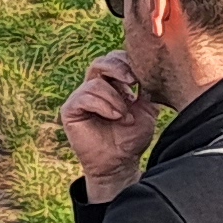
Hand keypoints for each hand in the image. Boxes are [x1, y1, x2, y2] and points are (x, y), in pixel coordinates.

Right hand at [60, 51, 159, 200]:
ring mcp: (80, 98)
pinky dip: (103, 105)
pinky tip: (114, 116)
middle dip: (119, 69)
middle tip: (132, 82)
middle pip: (101, 62)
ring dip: (115, 98)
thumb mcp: (146, 109)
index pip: (115, 60)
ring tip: (124, 116)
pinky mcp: (70, 109)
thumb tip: (152, 69)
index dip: (127, 62)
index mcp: (112, 84)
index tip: (141, 77)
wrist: (120, 163)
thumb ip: (146, 89)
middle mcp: (94, 87)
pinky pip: (84, 97)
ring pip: (96, 82)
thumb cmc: (132, 137)